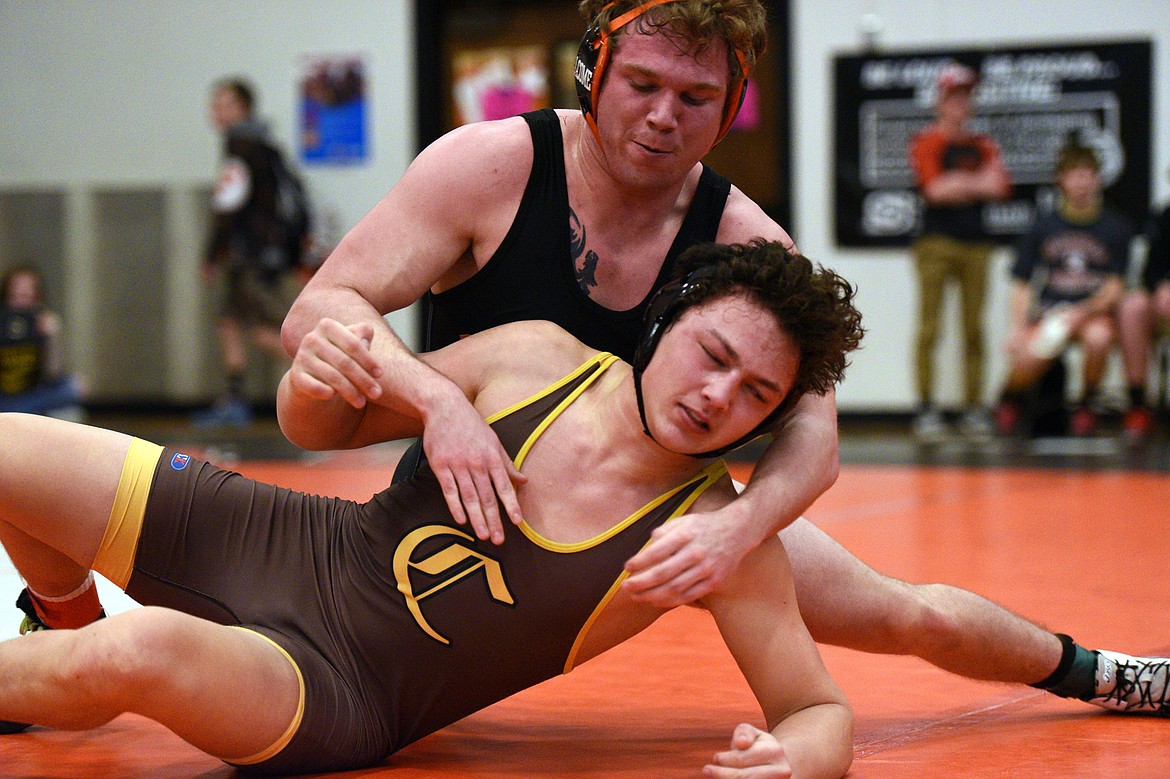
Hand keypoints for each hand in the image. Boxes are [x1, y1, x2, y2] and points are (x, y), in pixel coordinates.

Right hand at [286, 318, 383, 407]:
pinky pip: (313, 385)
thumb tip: (366, 334)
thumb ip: (362, 337)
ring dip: (350, 392)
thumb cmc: (339, 358)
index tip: (380, 375)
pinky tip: (333, 396)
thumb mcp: (352, 346)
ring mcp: (302, 357)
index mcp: (328, 326)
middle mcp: (312, 338)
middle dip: (363, 380)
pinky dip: (324, 391)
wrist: (311, 377)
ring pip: (332, 376)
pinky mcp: (295, 376)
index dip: (368, 360)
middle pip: (344, 362)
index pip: (353, 344)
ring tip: (362, 403)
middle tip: (377, 394)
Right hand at [421, 392, 525, 544]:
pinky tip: (461, 520)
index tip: (517, 522)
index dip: (511, 506)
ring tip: (483, 535)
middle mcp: (477, 463)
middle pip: (487, 497)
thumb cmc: (472, 425)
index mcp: (492, 457)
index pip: (504, 486)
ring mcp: (458, 465)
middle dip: (494, 520)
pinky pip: (449, 490)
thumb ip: (507, 464)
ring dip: (477, 518)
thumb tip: (524, 481)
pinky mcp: (440, 466)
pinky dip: (455, 506)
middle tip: (499, 539)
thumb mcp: (494, 441)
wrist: (445, 407)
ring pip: (469, 497)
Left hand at [621, 507, 751, 606]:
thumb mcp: (683, 521)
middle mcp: (696, 553)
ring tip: (636, 597)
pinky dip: (670, 601)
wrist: (737, 530)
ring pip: (674, 588)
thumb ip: (663, 533)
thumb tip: (644, 550)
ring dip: (652, 595)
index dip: (639, 562)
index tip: (626, 568)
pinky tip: (656, 601)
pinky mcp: (714, 581)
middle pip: (663, 573)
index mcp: (686, 535)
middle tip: (625, 588)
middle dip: (641, 583)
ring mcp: (706, 569)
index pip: (657, 551)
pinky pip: (689, 596)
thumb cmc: (703, 526)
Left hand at [704, 723, 791, 776]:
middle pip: (745, 777)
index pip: (743, 759)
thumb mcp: (752, 733)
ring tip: (713, 775)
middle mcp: (781, 772)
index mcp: (775, 752)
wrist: (779, 763)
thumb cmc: (758, 745)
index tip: (715, 757)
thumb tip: (741, 743)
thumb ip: (744, 732)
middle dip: (723, 774)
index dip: (725, 759)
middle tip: (706, 770)